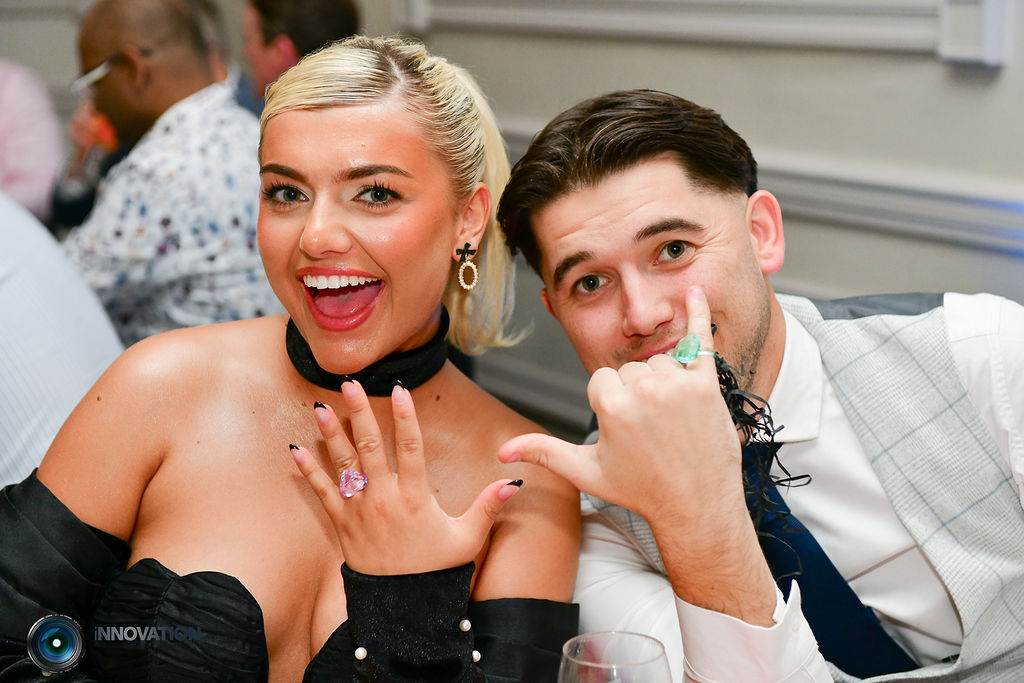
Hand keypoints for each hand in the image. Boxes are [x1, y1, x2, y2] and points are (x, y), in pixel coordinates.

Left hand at [291, 381, 522, 575]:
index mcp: (415, 497)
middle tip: (350, 383)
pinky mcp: (342, 525)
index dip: (405, 417)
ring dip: (331, 434)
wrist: (402, 607)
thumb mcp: (468, 538)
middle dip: (360, 413)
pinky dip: (309, 472)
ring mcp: (360, 511)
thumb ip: (488, 506)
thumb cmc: (436, 570)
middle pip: (371, 447)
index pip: (411, 448)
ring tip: (321, 406)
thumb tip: (512, 483)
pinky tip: (296, 450)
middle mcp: (385, 499)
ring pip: (344, 465)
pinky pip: (323, 493)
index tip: (399, 389)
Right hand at [500, 286, 775, 622]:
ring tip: (671, 422)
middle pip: (630, 369)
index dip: (610, 406)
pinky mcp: (707, 384)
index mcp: (610, 404)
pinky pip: (701, 340)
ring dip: (662, 382)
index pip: (601, 381)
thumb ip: (544, 451)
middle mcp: (643, 388)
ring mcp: (677, 384)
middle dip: (636, 394)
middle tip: (651, 433)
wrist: (696, 507)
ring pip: (658, 362)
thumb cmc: (641, 491)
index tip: (625, 432)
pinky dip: (699, 314)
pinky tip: (696, 290)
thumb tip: (502, 452)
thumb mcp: (586, 472)